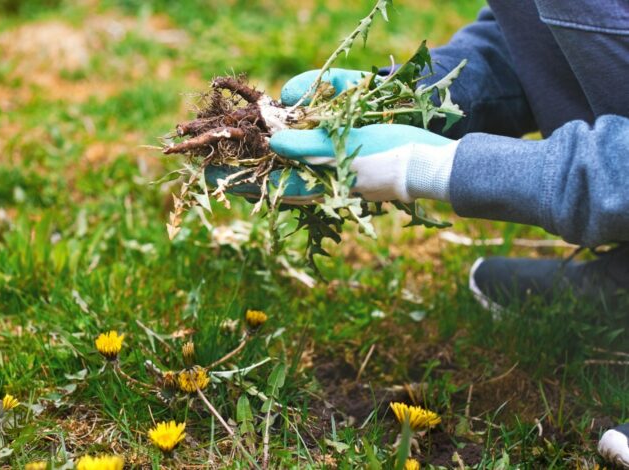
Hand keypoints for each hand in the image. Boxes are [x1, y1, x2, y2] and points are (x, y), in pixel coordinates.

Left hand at [205, 69, 458, 204]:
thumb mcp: (346, 148)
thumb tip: (274, 140)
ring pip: (284, 168)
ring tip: (236, 155)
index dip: (236, 177)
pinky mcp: (341, 162)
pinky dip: (287, 154)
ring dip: (261, 161)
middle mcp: (315, 180)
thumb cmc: (389, 157)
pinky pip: (305, 161)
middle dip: (243, 169)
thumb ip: (308, 146)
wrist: (429, 165)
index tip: (207, 171)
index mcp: (314, 182)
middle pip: (269, 176)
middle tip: (213, 162)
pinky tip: (278, 146)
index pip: (264, 182)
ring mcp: (327, 172)